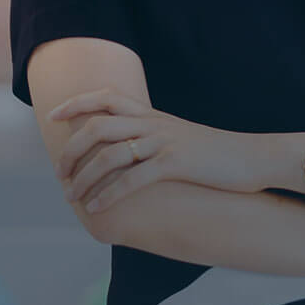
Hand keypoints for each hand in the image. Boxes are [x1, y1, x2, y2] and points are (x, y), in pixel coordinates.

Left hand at [48, 90, 277, 212]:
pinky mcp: (175, 164)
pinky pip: (132, 180)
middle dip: (71, 150)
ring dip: (84, 178)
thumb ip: (150, 134)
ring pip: (110, 155)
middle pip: (97, 126)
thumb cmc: (213, 152)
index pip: (106, 97)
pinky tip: (96, 208)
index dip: (76, 103)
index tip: (53, 116)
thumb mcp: (177, 135)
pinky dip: (109, 195)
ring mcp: (163, 142)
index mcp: (152, 114)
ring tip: (72, 197)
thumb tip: (125, 147)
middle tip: (59, 173)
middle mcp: (153, 123)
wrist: (251, 157)